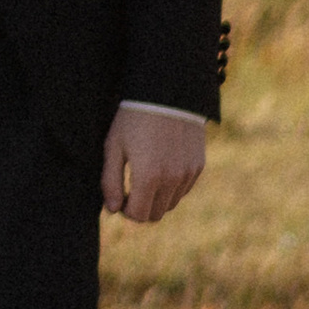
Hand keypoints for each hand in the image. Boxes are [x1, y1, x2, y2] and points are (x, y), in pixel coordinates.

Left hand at [100, 102, 205, 225]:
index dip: (125, 210)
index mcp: (148, 177)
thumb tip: (113, 210)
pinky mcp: (198, 166)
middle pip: (156, 215)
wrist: (166, 93)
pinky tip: (161, 169)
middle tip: (130, 191)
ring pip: (171, 204)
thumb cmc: (133, 118)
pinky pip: (184, 190)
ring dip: (157, 199)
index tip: (120, 197)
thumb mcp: (113, 146)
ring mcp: (188, 173)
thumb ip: (110, 182)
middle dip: (141, 208)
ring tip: (144, 179)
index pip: (138, 215)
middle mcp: (172, 180)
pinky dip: (171, 188)